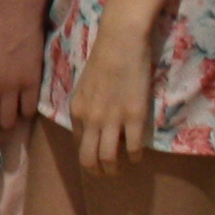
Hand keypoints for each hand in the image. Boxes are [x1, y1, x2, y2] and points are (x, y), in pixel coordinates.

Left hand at [69, 6, 156, 172]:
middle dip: (96, 171)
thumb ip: (88, 105)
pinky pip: (132, 148)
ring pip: (107, 158)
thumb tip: (94, 121)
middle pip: (88, 158)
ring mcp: (112, 119)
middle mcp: (90, 119)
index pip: (78, 142)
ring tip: (120, 170)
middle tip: (105, 173)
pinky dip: (134, 157)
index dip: (87, 152)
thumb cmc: (104, 58)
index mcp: (77, 110)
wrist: (119, 41)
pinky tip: (137, 156)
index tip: (96, 155)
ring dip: (113, 169)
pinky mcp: (134, 116)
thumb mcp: (86, 85)